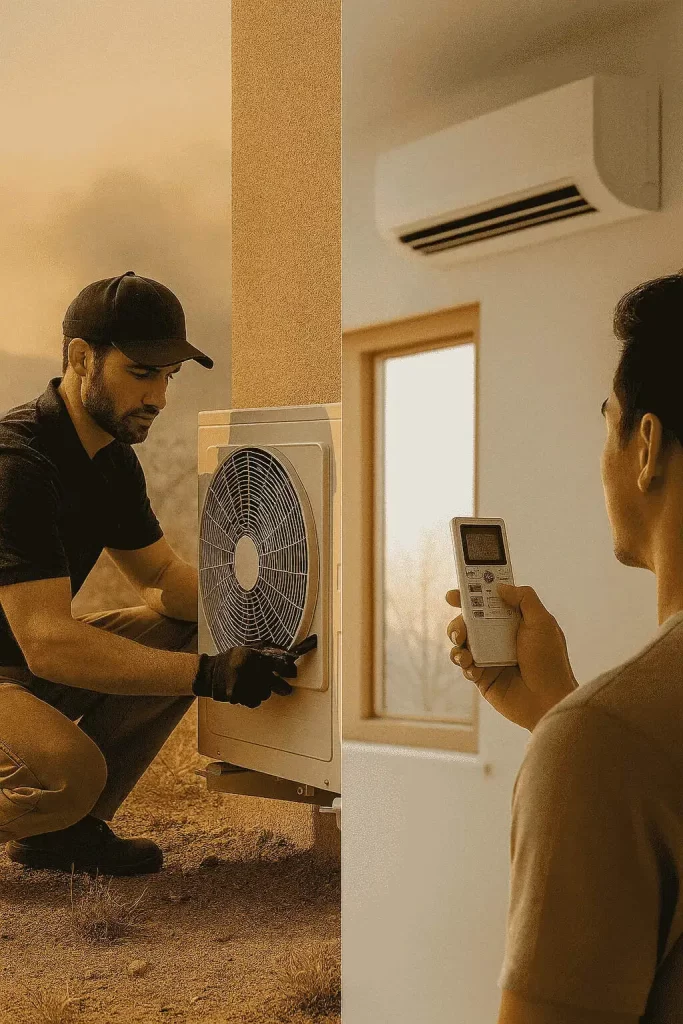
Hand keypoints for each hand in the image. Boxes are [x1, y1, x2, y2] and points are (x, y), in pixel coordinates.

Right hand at [192, 636, 315, 707]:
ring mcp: (243, 684)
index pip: (278, 663)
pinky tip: (248, 692)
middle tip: (287, 690)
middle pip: (276, 683)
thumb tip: (287, 653)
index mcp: (253, 656)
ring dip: (264, 691)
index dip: (288, 669)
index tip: (292, 673)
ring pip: (265, 694)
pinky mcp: (238, 696)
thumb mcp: (248, 649)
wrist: (210, 673)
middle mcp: (250, 670)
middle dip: (283, 687)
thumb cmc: (231, 659)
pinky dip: (254, 698)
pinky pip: (254, 701)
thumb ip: (266, 652)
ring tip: (256, 686)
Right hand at [445, 585, 577, 730]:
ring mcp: (489, 657)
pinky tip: (473, 666)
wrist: (548, 700)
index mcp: (513, 622)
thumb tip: (500, 587)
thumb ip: (524, 599)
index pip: (488, 603)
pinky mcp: (482, 677)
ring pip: (462, 641)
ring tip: (462, 644)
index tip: (456, 594)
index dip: (471, 596)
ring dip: (457, 639)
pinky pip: (464, 664)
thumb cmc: (550, 662)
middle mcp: (499, 637)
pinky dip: (463, 662)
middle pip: (469, 621)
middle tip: (461, 627)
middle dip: (459, 620)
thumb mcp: (543, 623)